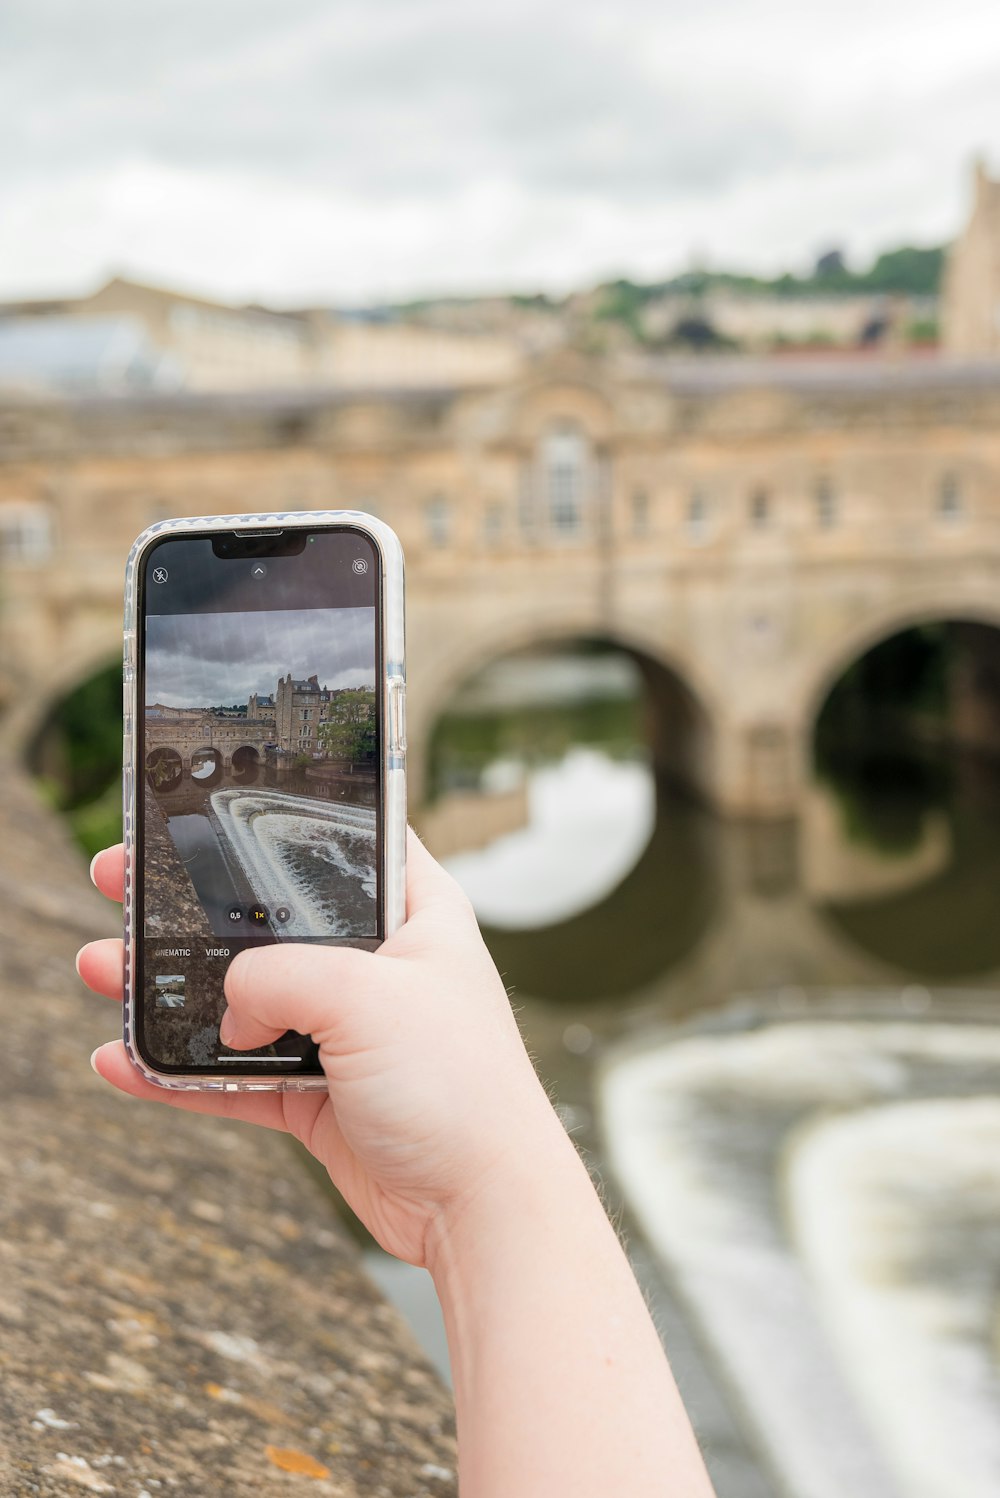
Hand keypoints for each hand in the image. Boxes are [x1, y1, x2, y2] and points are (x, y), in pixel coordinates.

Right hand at [79, 831, 559, 1266]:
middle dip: (192, 907)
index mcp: (414, 913)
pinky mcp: (322, 1096)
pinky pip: (236, 1076)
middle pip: (270, 923)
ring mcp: (347, 1033)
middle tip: (123, 883)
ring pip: (242, 1000)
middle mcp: (379, 966)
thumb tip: (232, 1009)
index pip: (342, 841)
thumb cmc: (458, 1085)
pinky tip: (124, 1063)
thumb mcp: (365, 996)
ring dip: (172, 990)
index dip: (271, 824)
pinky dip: (182, 1072)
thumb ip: (279, 977)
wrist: (481, 1206)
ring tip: (103, 968)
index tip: (200, 815)